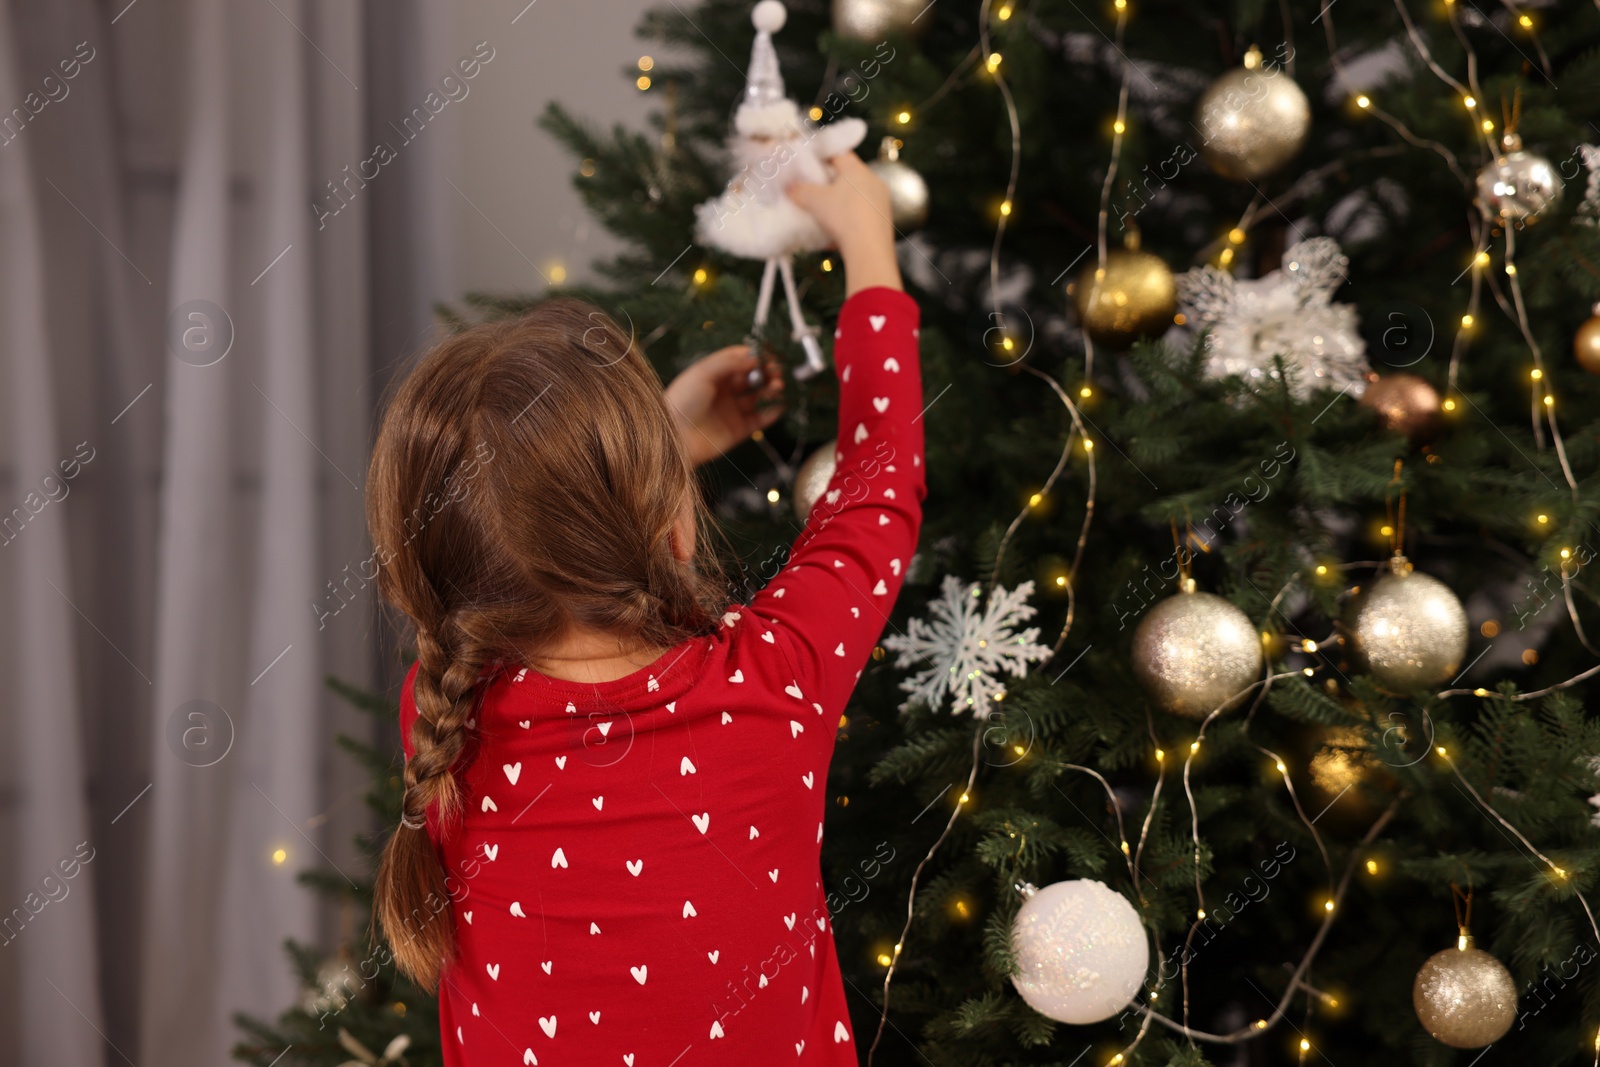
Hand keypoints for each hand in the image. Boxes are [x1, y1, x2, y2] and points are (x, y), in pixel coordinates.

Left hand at [663, 345, 783, 465]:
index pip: (738, 361)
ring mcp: (731, 411)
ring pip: (757, 398)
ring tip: (778, 386)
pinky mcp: (738, 430)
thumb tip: (755, 356)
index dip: (754, 357)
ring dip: (770, 390)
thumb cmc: (682, 401)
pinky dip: (771, 413)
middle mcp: (723, 392)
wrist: (674, 437)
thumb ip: (730, 362)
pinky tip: (779, 405)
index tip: (767, 355)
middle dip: (766, 373)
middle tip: (777, 371)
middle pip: (751, 378)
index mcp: (712, 375)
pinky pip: (759, 420)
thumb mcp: (703, 372)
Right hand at [786, 152, 901, 296]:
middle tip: (813, 189)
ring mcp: (882, 200)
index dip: (822, 157)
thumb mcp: (814, 201)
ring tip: (825, 211)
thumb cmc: (843, 217)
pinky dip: (850, 216)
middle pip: (849, 174)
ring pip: (857, 194)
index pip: (839, 153)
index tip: (808, 165)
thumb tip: (787, 186)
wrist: (870, 251)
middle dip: (830, 181)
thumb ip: (798, 190)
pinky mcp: (885, 219)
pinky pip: (863, 211)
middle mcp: (873, 180)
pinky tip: (838, 229)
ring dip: (841, 200)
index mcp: (857, 170)